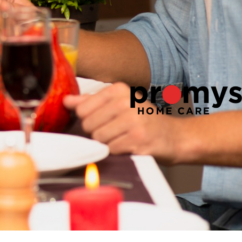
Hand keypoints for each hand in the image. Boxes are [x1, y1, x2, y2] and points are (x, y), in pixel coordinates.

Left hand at [64, 83, 181, 162]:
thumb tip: (66, 100)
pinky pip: (111, 149)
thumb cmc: (143, 120)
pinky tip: (129, 146)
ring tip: (121, 138)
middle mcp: (126, 102)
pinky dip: (117, 152)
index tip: (100, 121)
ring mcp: (133, 120)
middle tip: (114, 132)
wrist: (176, 137)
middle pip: (88, 124)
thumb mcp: (118, 104)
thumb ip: (91, 102)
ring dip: (107, 143)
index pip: (82, 108)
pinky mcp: (139, 139)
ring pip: (98, 138)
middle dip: (96, 133)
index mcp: (118, 90)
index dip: (87, 120)